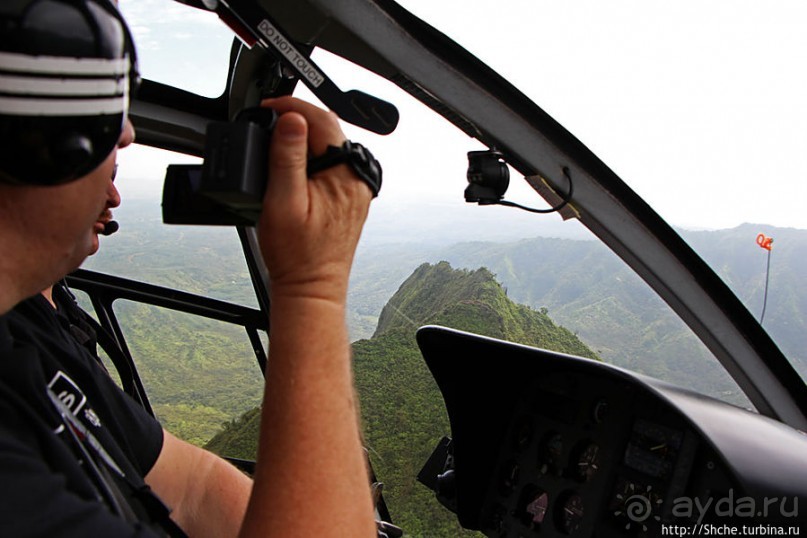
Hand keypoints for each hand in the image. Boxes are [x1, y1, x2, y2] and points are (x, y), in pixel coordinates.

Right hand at [256, 97, 372, 302]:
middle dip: (297, 120)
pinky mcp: (349, 198)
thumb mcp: (283, 202)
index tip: (267, 106)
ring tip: (275, 139)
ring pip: (330, 146)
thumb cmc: (296, 254)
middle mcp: (356, 179)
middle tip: (267, 120)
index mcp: (344, 174)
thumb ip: (287, 158)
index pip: (322, 120)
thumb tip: (292, 119)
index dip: (292, 106)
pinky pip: (332, 164)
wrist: (311, 288)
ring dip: (305, 137)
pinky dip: (312, 156)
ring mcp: (355, 189)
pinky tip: (293, 163)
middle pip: (329, 130)